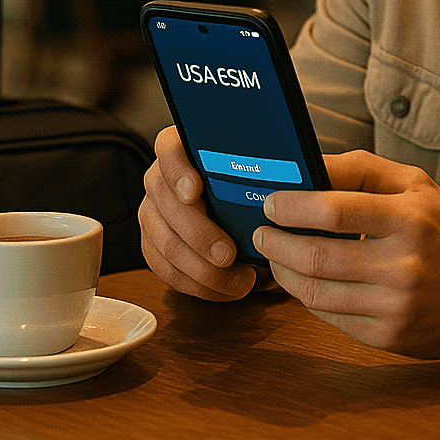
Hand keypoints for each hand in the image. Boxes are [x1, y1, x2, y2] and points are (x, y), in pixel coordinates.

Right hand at [139, 126, 257, 300]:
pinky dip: (198, 285)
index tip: (195, 190)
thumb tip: (286, 183)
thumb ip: (259, 167)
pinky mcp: (152, 244)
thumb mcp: (254, 166)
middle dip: (200, 235)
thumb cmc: (247, 181)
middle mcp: (159, 179)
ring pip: (166, 244)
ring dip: (203, 269)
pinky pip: (166, 270)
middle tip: (229, 254)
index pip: (169, 150)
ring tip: (240, 280)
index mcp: (180, 150)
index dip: (178, 171)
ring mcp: (152, 212)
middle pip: (168, 205)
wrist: (231, 201)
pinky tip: (225, 289)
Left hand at [255, 150, 439, 359]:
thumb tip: (305, 166)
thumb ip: (360, 169)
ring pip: (316, 292)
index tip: (271, 204)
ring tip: (275, 257)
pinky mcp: (389, 336)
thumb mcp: (415, 185)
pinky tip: (304, 281)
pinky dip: (308, 297)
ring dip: (284, 273)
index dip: (291, 207)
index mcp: (411, 217)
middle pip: (317, 256)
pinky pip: (331, 317)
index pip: (334, 210)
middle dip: (276, 243)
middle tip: (262, 232)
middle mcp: (405, 264)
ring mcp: (396, 306)